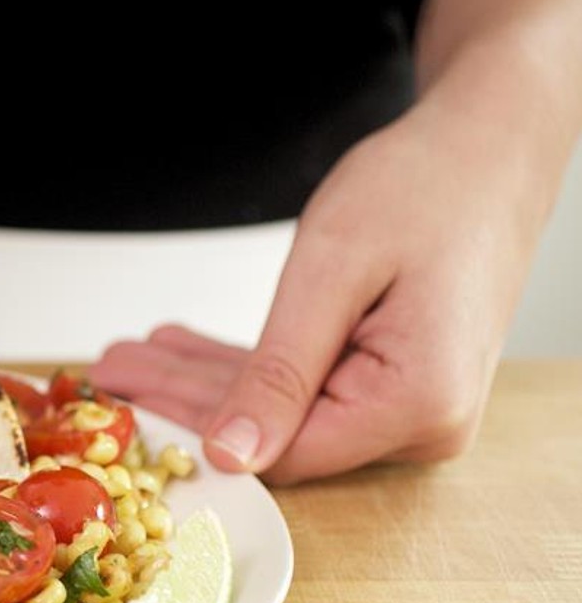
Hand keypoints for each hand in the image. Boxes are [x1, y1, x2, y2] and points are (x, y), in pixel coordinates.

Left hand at [89, 104, 542, 483]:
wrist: (491, 147)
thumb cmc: (426, 188)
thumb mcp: (331, 273)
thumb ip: (281, 373)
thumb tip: (232, 454)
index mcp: (418, 403)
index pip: (284, 450)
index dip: (197, 429)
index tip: (127, 405)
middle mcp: (425, 423)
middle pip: (278, 432)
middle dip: (186, 398)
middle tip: (111, 372)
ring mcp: (413, 408)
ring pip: (284, 410)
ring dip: (205, 382)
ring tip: (132, 358)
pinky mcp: (395, 385)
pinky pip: (309, 387)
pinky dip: (248, 368)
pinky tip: (183, 349)